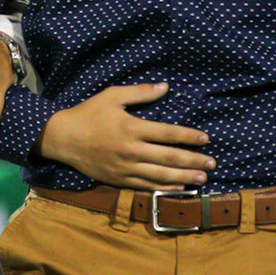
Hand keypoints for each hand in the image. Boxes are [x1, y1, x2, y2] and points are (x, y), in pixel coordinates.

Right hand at [34, 83, 212, 189]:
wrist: (63, 138)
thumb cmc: (88, 113)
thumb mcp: (112, 95)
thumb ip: (140, 93)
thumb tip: (166, 86)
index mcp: (132, 128)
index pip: (168, 134)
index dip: (189, 137)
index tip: (205, 139)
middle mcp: (131, 151)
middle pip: (169, 158)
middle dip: (193, 161)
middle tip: (212, 163)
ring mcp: (125, 168)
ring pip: (160, 176)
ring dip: (184, 177)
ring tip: (202, 178)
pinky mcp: (118, 180)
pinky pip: (146, 186)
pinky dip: (164, 188)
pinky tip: (179, 188)